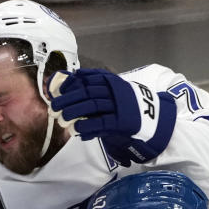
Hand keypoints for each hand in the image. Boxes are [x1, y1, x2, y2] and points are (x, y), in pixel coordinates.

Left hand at [47, 69, 175, 165]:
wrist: (153, 118)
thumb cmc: (126, 106)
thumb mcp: (113, 92)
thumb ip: (95, 89)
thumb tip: (68, 84)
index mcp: (111, 81)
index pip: (87, 77)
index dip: (71, 82)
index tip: (58, 89)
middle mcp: (115, 90)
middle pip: (86, 91)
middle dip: (68, 99)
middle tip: (54, 107)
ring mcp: (119, 105)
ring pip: (91, 105)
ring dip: (74, 112)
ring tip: (61, 118)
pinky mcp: (122, 121)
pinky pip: (101, 123)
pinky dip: (87, 127)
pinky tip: (77, 130)